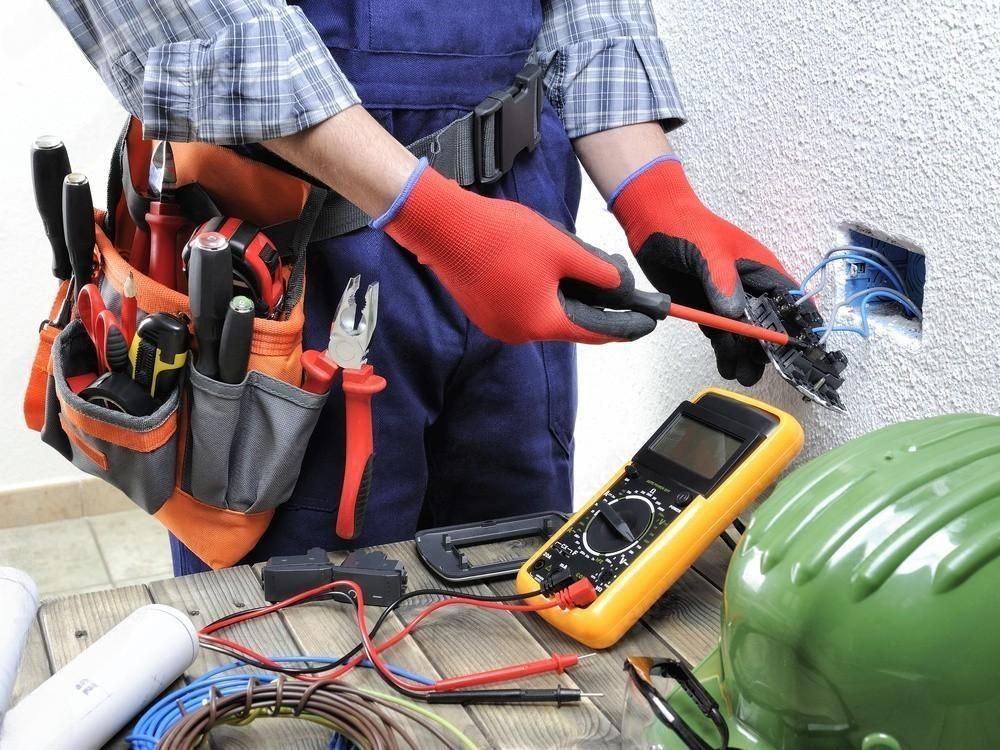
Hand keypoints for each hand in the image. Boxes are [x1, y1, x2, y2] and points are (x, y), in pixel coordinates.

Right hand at [374, 159, 661, 344]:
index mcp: (540, 323)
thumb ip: (597, 271)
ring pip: (545, 313)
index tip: (647, 324)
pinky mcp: (485, 310)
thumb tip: (620, 284)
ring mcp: (498, 324)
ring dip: (567, 296)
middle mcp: (518, 332)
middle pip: (569, 322)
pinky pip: (524, 306)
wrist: (445, 226)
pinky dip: (542, 293)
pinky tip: (549, 270)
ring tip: (584, 270)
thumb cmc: (499, 236)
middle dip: (595, 305)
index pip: (594, 331)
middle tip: (621, 290)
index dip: (625, 325)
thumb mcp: (562, 250)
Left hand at [610, 155, 809, 384]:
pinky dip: (723, 350)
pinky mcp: (704, 307)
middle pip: (767, 323)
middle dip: (766, 348)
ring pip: (742, 333)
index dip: (799, 324)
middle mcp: (747, 286)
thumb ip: (723, 282)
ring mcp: (725, 299)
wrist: (650, 222)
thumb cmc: (686, 225)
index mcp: (759, 268)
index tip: (802, 350)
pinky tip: (726, 366)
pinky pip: (719, 333)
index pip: (789, 299)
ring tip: (741, 375)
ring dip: (744, 354)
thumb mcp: (708, 251)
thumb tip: (735, 315)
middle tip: (758, 369)